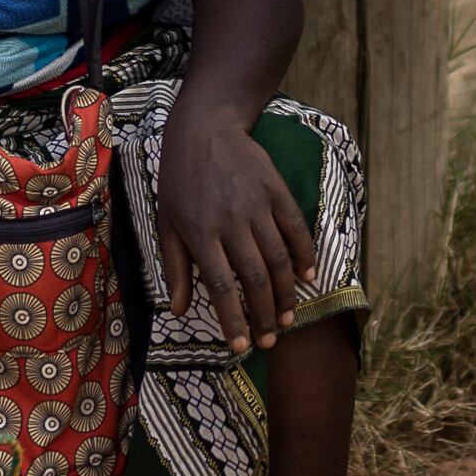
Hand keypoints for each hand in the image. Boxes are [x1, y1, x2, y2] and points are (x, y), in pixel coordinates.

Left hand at [154, 106, 314, 351]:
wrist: (204, 129)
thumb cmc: (180, 180)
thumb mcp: (167, 222)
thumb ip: (175, 267)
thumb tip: (178, 311)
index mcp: (199, 232)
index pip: (219, 286)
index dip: (233, 319)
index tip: (241, 346)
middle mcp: (229, 221)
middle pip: (254, 277)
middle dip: (264, 314)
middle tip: (271, 340)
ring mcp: (256, 204)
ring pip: (278, 258)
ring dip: (287, 293)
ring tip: (289, 318)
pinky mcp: (276, 190)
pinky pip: (295, 228)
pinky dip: (305, 254)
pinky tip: (308, 277)